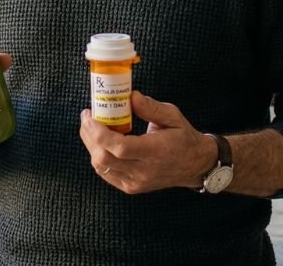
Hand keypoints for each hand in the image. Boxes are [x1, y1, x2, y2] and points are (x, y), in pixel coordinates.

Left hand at [79, 91, 216, 194]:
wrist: (195, 164)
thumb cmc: (183, 137)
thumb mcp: (172, 116)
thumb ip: (150, 107)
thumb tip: (130, 96)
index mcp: (156, 152)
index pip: (120, 147)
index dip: (99, 132)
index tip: (90, 115)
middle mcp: (144, 171)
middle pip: (105, 158)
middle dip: (89, 135)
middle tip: (87, 117)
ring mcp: (136, 182)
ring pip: (101, 166)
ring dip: (91, 145)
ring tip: (91, 127)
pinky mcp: (131, 187)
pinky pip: (106, 172)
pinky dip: (98, 156)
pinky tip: (99, 142)